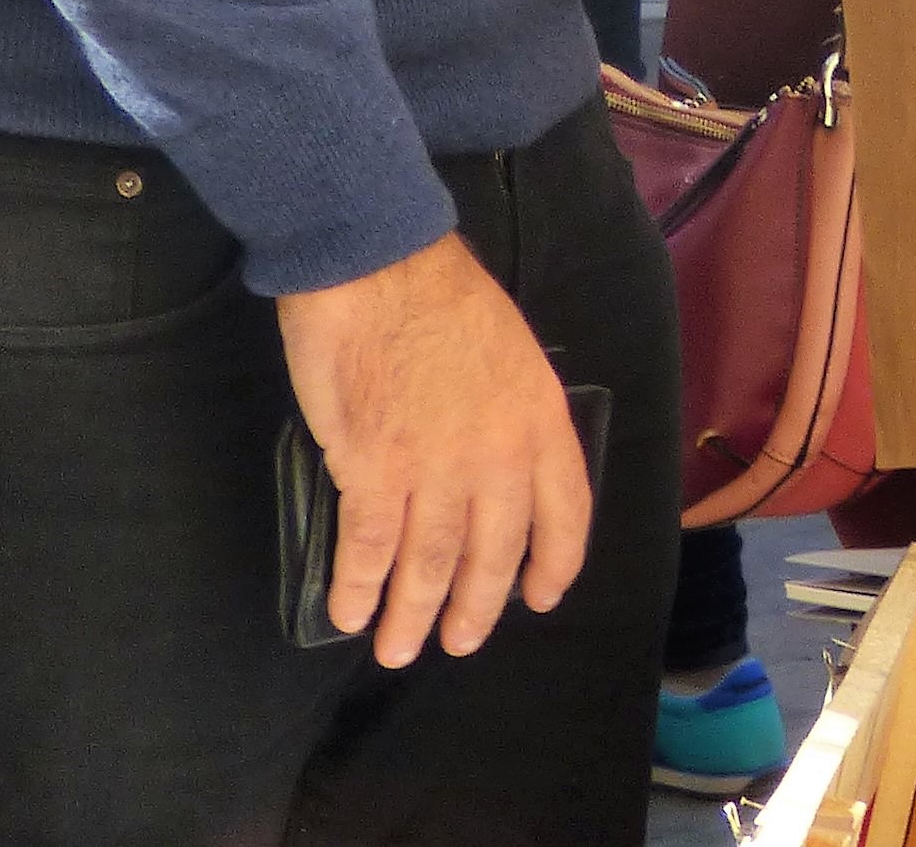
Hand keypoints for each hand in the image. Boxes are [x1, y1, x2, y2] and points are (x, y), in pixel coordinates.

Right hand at [275, 234, 591, 667]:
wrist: (381, 268)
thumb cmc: (446, 301)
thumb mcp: (514, 356)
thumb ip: (515, 417)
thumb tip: (498, 471)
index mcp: (542, 420)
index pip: (564, 511)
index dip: (554, 562)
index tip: (541, 597)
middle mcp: (498, 455)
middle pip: (493, 552)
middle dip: (475, 607)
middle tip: (460, 643)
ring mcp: (436, 467)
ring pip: (429, 562)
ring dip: (412, 614)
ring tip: (399, 648)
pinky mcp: (372, 470)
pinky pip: (367, 547)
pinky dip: (357, 587)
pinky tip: (350, 612)